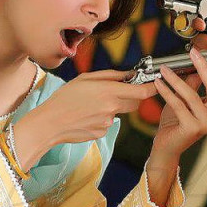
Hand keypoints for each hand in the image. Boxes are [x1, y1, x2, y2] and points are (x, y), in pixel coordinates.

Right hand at [38, 69, 156, 144]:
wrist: (49, 123)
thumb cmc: (64, 97)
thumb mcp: (85, 78)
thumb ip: (111, 75)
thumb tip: (129, 74)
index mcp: (109, 91)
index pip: (141, 91)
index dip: (152, 87)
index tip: (156, 83)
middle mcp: (112, 108)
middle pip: (135, 103)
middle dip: (132, 96)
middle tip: (116, 91)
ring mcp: (108, 122)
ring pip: (119, 112)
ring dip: (112, 107)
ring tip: (90, 104)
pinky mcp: (102, 133)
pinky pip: (108, 122)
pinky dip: (101, 117)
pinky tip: (85, 115)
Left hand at [150, 47, 206, 158]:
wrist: (166, 147)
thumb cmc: (175, 123)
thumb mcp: (184, 99)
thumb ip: (192, 84)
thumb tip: (197, 65)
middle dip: (203, 67)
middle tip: (194, 53)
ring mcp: (206, 125)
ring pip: (192, 95)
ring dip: (176, 79)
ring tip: (165, 69)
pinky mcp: (192, 128)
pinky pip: (178, 104)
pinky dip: (167, 92)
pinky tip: (159, 83)